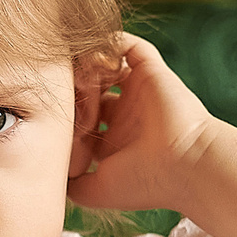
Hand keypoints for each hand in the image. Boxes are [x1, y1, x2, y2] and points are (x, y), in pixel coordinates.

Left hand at [66, 34, 221, 215]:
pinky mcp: (151, 70)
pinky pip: (127, 44)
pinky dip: (108, 45)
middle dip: (70, 88)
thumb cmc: (144, 183)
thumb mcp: (97, 192)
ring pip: (103, 65)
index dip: (62, 116)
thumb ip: (71, 185)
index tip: (51, 122)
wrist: (185, 166)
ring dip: (85, 67)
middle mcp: (126, 113)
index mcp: (115, 140)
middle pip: (88, 88)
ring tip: (76, 79)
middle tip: (59, 94)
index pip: (81, 117)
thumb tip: (50, 178)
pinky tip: (94, 63)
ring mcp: (139, 90)